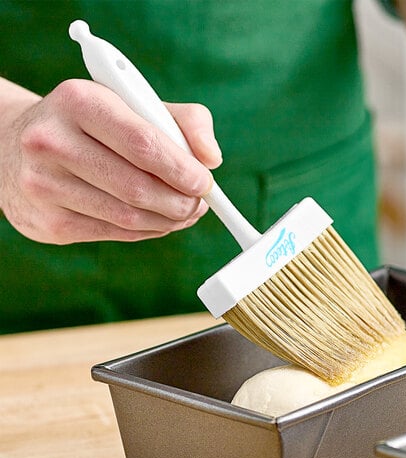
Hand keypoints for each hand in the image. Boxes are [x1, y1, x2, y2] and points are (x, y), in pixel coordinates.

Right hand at [0, 78, 221, 243]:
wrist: (18, 148)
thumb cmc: (93, 126)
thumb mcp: (134, 105)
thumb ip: (185, 122)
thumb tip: (211, 159)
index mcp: (78, 101)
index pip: (144, 144)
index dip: (183, 170)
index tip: (205, 182)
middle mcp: (52, 142)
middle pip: (138, 188)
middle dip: (181, 201)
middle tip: (199, 202)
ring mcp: (45, 186)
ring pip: (129, 217)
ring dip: (169, 220)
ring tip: (185, 212)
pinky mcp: (49, 223)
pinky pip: (116, 234)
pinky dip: (149, 230)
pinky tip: (159, 221)